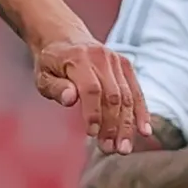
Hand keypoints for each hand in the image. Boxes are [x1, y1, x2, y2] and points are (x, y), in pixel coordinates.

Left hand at [34, 38, 146, 153]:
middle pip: (113, 96)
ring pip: (127, 96)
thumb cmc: (51, 63)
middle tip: (111, 150)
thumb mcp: (42, 76)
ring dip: (127, 125)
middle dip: (113, 125)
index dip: (93, 113)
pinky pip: (136, 92)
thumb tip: (70, 99)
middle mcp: (102, 57)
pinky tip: (144, 132)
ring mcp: (117, 61)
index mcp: (79, 58)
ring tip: (123, 148)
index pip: (91, 89)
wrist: (64, 38)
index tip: (92, 134)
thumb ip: (55, 88)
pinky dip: (141, 112)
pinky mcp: (126, 67)